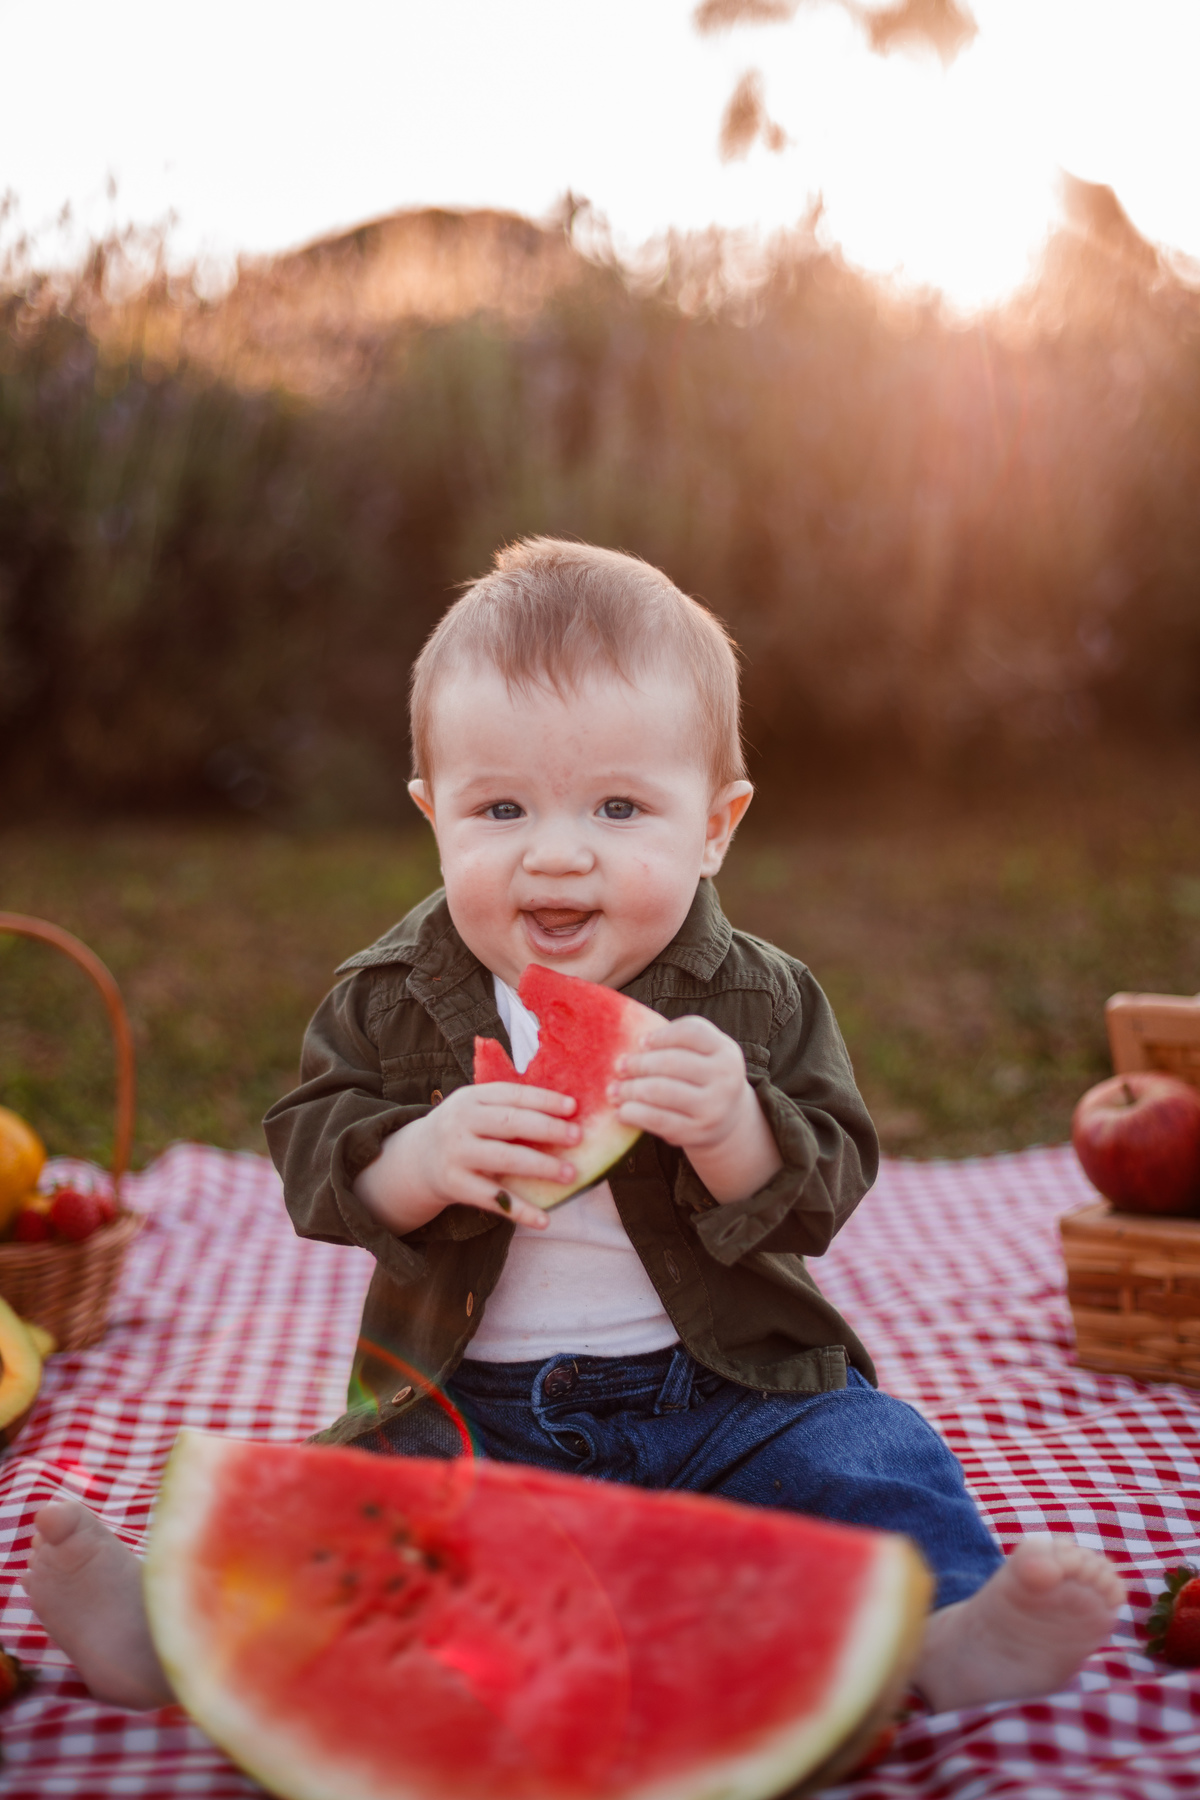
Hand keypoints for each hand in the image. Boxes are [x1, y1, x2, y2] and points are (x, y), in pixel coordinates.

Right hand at [354, 1083, 579, 1233]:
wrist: (416, 1159)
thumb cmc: (463, 1129)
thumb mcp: (476, 1108)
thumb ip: (509, 1107)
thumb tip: (566, 1111)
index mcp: (470, 1098)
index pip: (512, 1095)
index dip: (544, 1100)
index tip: (574, 1108)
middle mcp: (460, 1123)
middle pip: (509, 1124)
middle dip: (547, 1130)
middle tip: (578, 1137)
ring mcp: (456, 1154)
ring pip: (504, 1160)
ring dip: (541, 1167)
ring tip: (571, 1174)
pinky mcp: (455, 1186)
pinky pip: (493, 1199)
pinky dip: (521, 1211)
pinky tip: (545, 1219)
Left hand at [609, 1016, 781, 1202]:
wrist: (727, 1120)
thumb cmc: (702, 1078)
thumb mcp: (702, 1054)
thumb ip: (675, 1042)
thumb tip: (628, 1043)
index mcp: (725, 1050)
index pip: (691, 1032)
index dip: (661, 1035)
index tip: (641, 1042)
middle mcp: (726, 1077)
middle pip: (672, 1062)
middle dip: (639, 1064)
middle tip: (619, 1067)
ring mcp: (714, 1107)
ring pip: (661, 1091)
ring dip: (630, 1089)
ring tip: (614, 1090)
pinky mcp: (698, 1132)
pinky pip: (658, 1119)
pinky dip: (634, 1114)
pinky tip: (622, 1111)